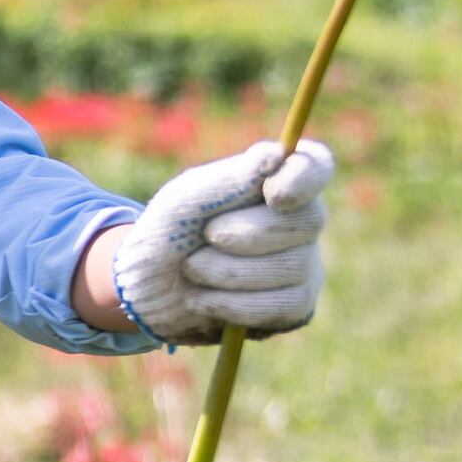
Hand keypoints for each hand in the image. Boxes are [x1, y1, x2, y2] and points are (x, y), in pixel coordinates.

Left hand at [105, 139, 336, 341]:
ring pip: (294, 267)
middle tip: (205, 236)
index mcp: (275, 181)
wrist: (144, 292)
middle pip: (308, 221)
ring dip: (228, 272)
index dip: (304, 179)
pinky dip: (232, 304)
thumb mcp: (185, 201)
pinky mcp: (295, 307)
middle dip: (247, 234)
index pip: (317, 167)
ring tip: (193, 269)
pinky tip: (202, 299)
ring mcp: (304, 265)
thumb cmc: (168, 234)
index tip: (272, 194)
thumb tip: (277, 154)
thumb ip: (229, 179)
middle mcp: (300, 221)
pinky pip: (283, 306)